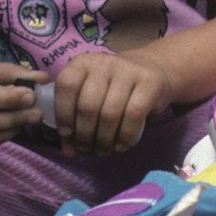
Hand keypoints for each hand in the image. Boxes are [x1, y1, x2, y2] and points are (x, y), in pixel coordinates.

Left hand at [53, 50, 172, 155]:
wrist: (152, 69)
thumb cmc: (113, 90)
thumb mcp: (90, 99)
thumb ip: (75, 124)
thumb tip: (69, 153)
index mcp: (82, 63)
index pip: (66, 85)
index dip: (63, 112)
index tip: (68, 133)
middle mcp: (104, 62)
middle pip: (88, 105)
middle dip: (84, 135)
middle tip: (87, 149)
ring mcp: (128, 70)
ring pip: (110, 113)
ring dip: (104, 140)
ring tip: (103, 151)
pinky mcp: (149, 82)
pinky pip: (133, 115)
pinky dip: (125, 136)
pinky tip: (121, 146)